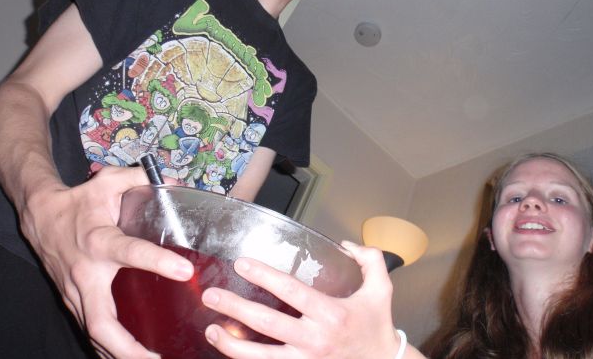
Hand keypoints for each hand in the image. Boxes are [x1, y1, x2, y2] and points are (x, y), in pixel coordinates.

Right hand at [21, 165, 193, 357]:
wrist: (38, 214)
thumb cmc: (78, 200)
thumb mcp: (110, 182)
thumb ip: (143, 180)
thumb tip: (177, 182)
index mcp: (100, 240)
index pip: (130, 252)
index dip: (157, 261)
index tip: (184, 271)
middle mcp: (86, 272)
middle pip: (101, 321)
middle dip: (127, 347)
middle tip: (155, 358)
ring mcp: (75, 291)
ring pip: (92, 333)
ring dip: (117, 354)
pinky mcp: (71, 299)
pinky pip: (88, 329)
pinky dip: (105, 347)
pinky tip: (126, 357)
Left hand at [201, 241, 402, 358]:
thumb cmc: (377, 326)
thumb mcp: (382, 289)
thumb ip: (371, 259)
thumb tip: (346, 244)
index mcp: (331, 313)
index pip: (291, 291)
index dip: (264, 276)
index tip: (242, 264)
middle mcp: (315, 339)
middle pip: (267, 323)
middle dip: (236, 308)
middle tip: (211, 295)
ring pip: (261, 357)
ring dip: (232, 344)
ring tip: (211, 328)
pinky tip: (229, 349)